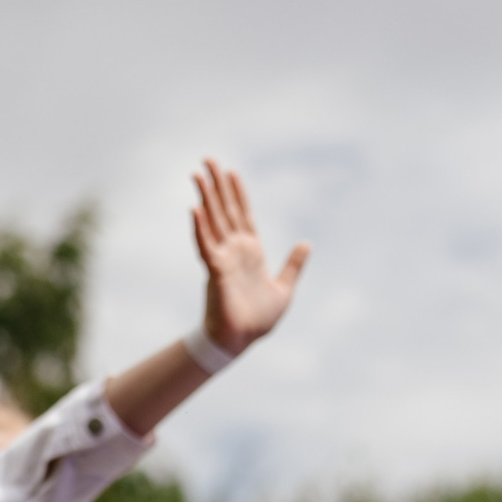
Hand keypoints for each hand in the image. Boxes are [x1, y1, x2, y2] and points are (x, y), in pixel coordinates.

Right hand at [192, 159, 309, 354]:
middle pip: (224, 210)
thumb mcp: (285, 288)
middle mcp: (235, 250)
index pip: (243, 214)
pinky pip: (206, 245)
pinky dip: (200, 228)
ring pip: (212, 221)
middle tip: (207, 160)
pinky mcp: (216, 271)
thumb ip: (293, 265)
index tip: (231, 172)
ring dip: (206, 198)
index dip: (237, 193)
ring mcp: (223, 258)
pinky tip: (195, 209)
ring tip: (198, 175)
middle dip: (217, 185)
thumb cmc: (258, 319)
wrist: (242, 341)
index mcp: (251, 251)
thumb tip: (306, 245)